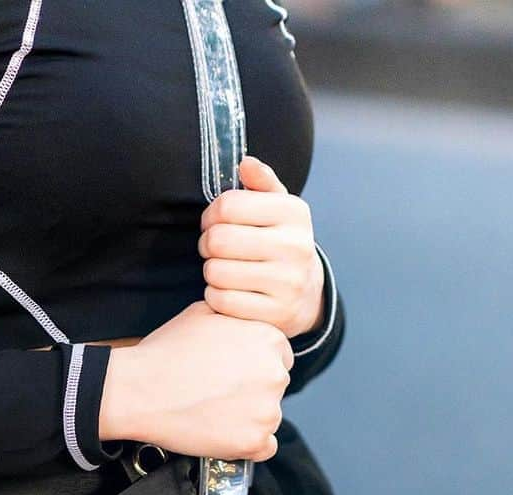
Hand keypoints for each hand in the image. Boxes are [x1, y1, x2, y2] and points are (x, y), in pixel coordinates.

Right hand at [99, 302, 292, 460]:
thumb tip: (240, 321)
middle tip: (219, 394)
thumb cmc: (166, 353)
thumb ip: (236, 318)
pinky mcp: (253, 440)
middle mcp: (275, 374)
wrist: (139, 390)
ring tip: (213, 413)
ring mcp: (266, 410)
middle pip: (275, 388)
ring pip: (269, 418)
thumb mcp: (204, 312)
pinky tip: (221, 433)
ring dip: (248, 418)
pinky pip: (263, 448)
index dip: (253, 367)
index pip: (278, 358)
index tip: (232, 375)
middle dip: (252, 392)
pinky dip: (245, 445)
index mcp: (270, 339)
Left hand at [197, 155, 324, 339]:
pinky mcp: (275, 314)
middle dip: (206, 244)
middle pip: (218, 240)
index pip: (227, 205)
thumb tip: (245, 163)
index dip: (210, 214)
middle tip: (212, 248)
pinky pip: (221, 301)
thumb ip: (261, 182)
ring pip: (216, 272)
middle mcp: (295, 246)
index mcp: (294, 212)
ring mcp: (287, 283)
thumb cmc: (280, 242)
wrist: (306, 294)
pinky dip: (214, 296)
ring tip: (222, 269)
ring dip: (210, 271)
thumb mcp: (278, 208)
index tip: (213, 222)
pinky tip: (226, 291)